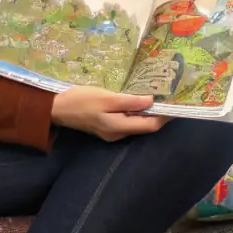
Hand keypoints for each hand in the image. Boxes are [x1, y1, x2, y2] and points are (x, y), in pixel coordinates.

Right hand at [51, 86, 169, 141]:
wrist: (56, 108)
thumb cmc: (81, 100)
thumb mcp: (107, 98)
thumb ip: (130, 101)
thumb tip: (152, 102)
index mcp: (119, 128)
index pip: (150, 126)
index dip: (165, 117)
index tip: (177, 105)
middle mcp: (117, 134)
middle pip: (145, 127)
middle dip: (159, 115)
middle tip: (169, 98)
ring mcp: (111, 132)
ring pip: (136, 124)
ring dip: (147, 113)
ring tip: (157, 98)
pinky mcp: (105, 127)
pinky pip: (127, 121)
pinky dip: (136, 113)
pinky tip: (137, 102)